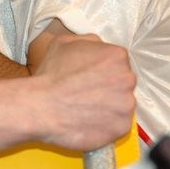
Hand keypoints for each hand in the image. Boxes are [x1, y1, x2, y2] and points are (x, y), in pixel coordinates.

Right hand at [30, 35, 135, 149]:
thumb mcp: (64, 42)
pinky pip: (117, 125)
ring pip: (121, 105)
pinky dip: (105, 125)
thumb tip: (98, 47)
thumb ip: (89, 41)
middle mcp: (127, 79)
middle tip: (86, 93)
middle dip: (107, 87)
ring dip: (108, 106)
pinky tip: (87, 121)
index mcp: (117, 56)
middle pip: (122, 82)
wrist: (41, 106)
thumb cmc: (51, 74)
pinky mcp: (121, 127)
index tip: (89, 77)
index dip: (101, 69)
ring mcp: (127, 105)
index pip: (117, 62)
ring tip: (85, 108)